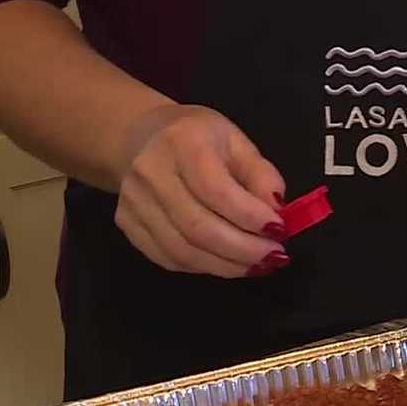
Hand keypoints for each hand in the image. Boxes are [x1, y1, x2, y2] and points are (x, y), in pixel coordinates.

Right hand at [113, 105, 289, 277]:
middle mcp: (151, 172)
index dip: (250, 217)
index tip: (279, 230)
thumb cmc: (198, 139)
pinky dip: (204, 268)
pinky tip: (228, 263)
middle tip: (274, 257)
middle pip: (198, 227)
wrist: (140, 137)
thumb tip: (278, 211)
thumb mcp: (237, 142)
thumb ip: (261, 175)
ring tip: (258, 265)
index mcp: (183, 143)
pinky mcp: (127, 225)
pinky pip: (169, 259)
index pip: (216, 190)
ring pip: (183, 251)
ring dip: (227, 265)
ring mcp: (133, 202)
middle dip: (243, 250)